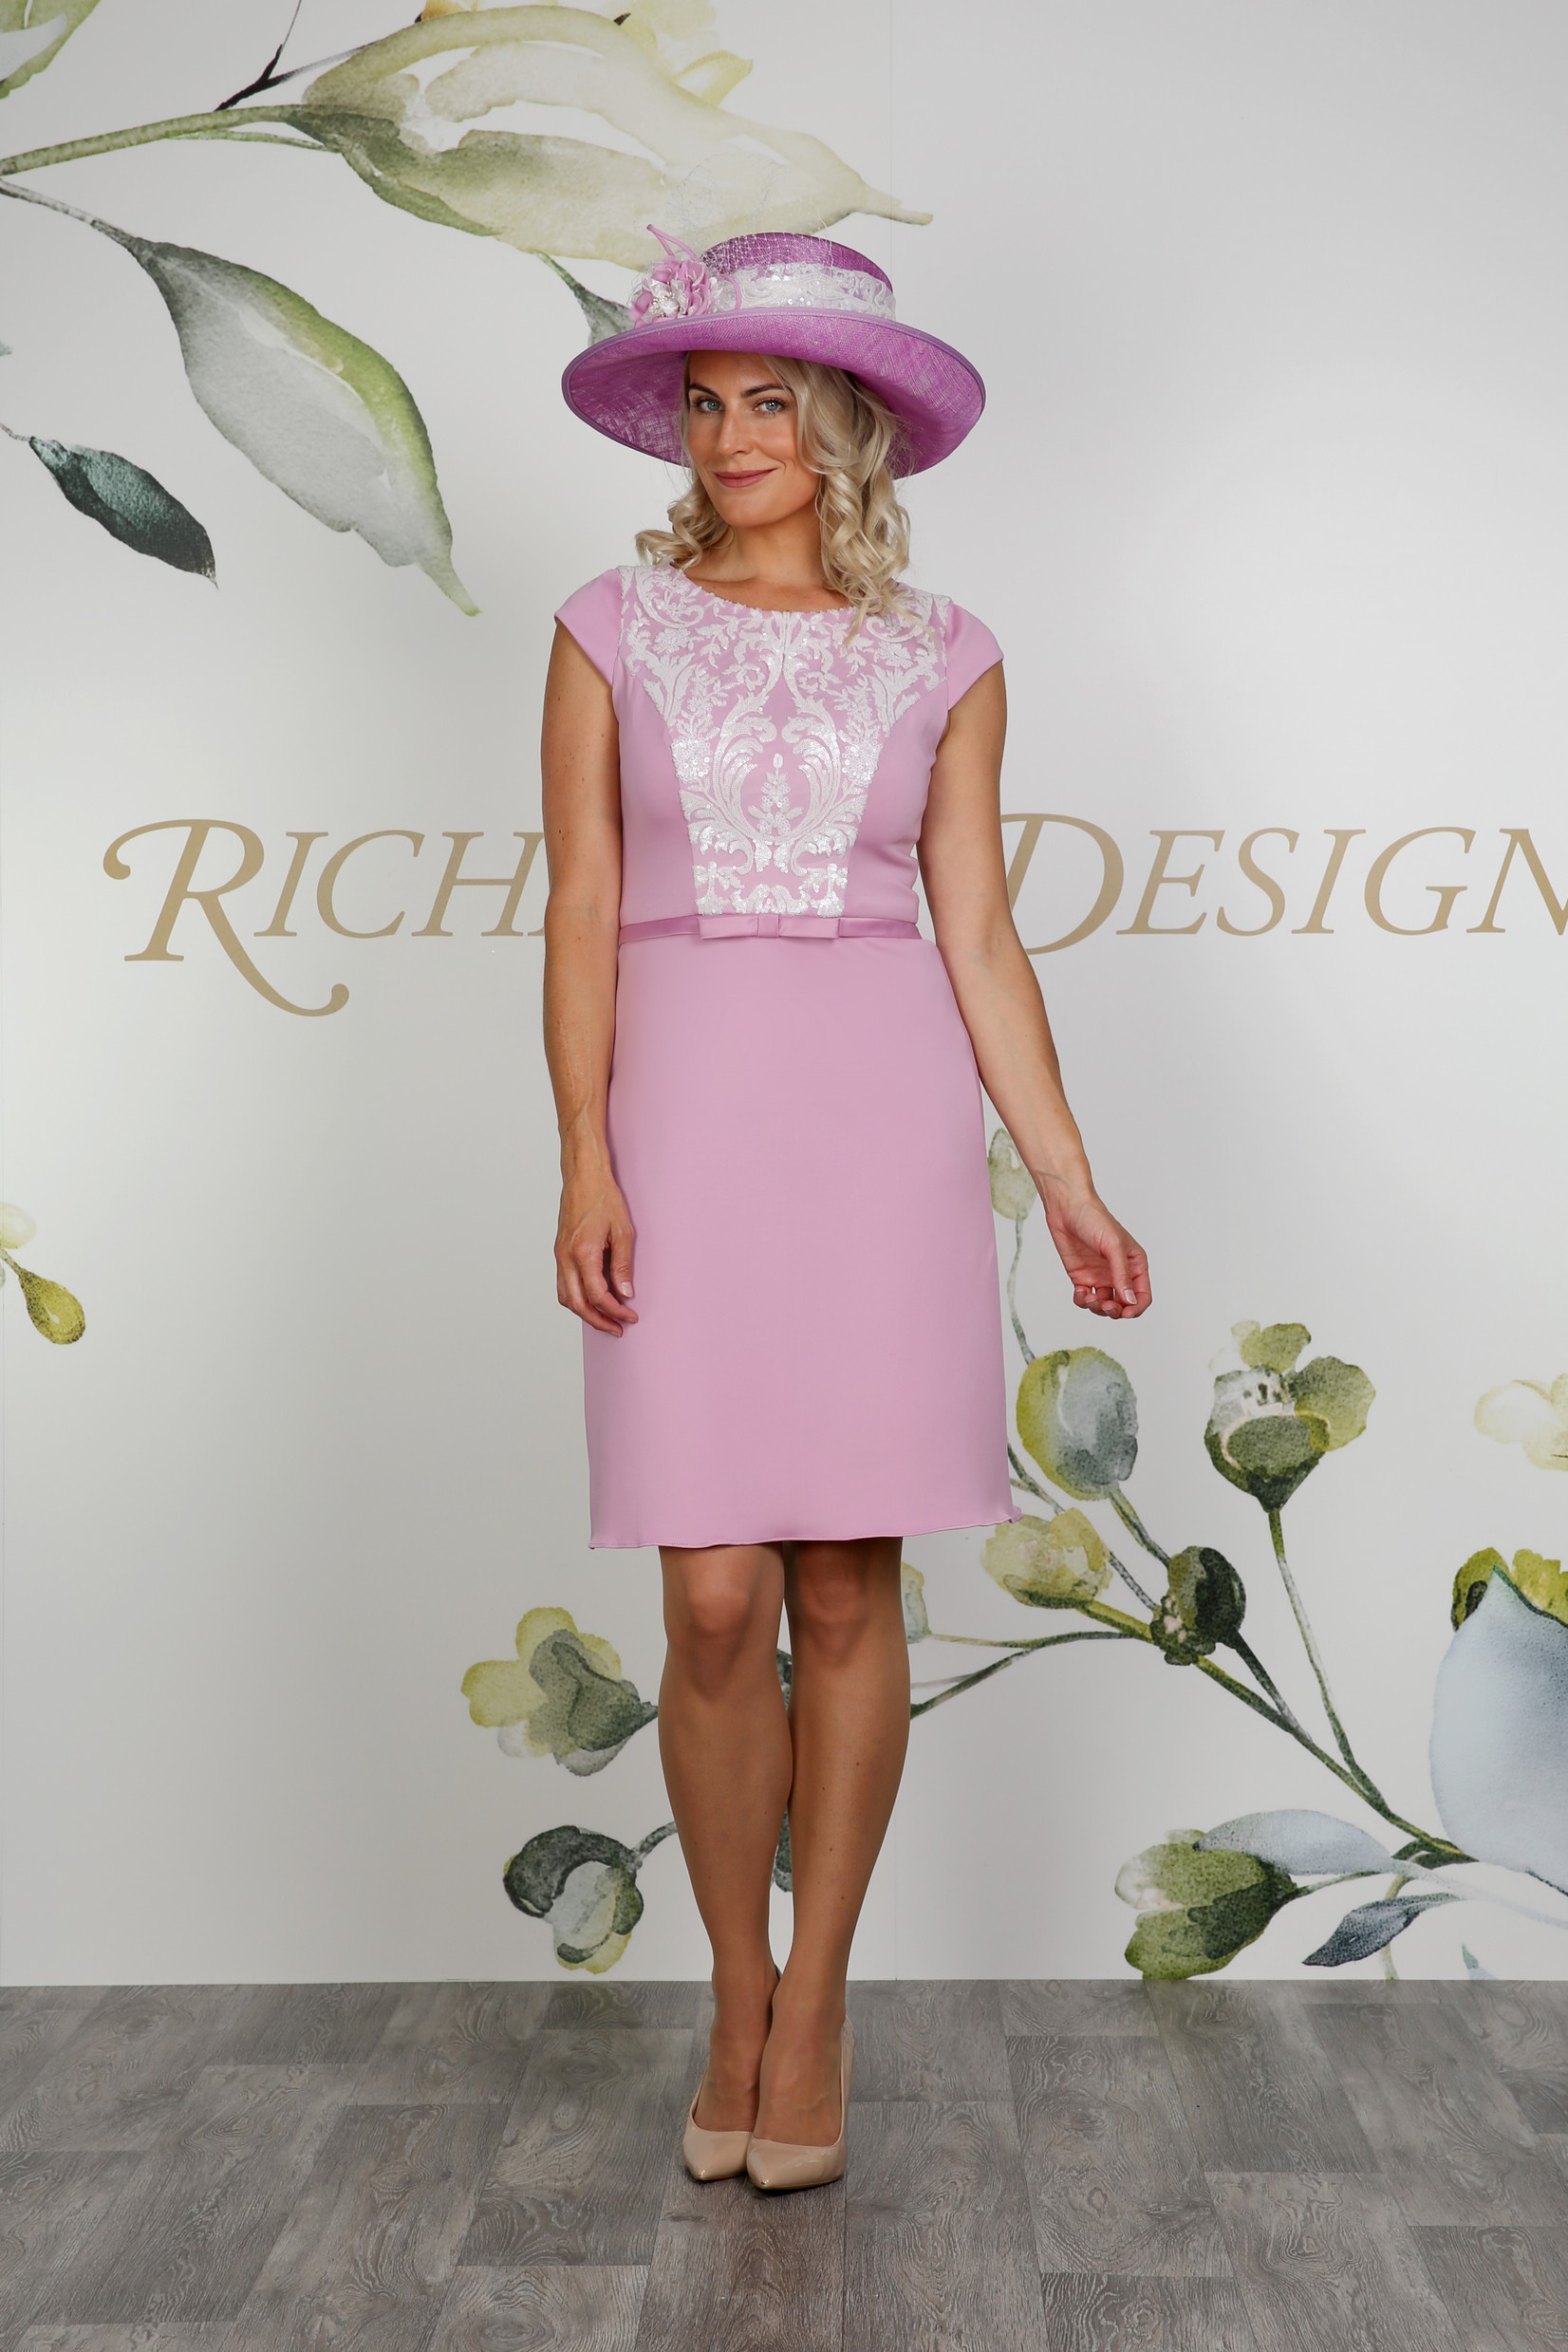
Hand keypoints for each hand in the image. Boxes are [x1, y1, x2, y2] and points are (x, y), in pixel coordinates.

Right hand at [555, 1172, 637, 1334]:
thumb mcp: (622, 1231)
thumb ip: (623, 1265)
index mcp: (582, 1252)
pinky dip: (576, 1298)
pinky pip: (563, 1284)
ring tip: (605, 1319)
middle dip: (598, 1321)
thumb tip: (626, 1293)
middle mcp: (566, 1257)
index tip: (630, 1316)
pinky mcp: (559, 1252)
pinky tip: (592, 1300)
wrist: (583, 1177)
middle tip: (617, 1328)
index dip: (615, 1311)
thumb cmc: (603, 1198)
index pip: (597, 1295)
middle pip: (577, 1303)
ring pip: (565, 1297)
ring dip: (584, 1313)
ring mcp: (559, 1255)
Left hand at [1039, 1179, 1150, 1318]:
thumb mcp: (1113, 1246)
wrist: (1067, 1208)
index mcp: (1134, 1264)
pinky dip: (1082, 1302)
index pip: (1142, 1295)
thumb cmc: (1095, 1219)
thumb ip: (1122, 1274)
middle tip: (1105, 1305)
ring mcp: (1100, 1276)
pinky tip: (1080, 1293)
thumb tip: (1130, 1301)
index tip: (1126, 1313)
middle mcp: (1119, 1273)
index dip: (1136, 1308)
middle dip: (1115, 1311)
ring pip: (1104, 1305)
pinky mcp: (1082, 1277)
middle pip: (1123, 1305)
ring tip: (1089, 1298)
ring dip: (1098, 1308)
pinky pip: (1085, 1299)